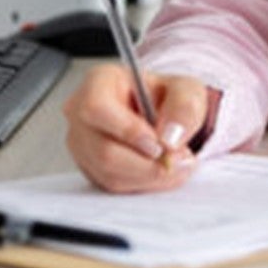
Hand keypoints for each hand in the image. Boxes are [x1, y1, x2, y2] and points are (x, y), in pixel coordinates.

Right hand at [62, 64, 216, 192]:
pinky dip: (143, 183)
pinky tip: (162, 171)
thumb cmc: (166, 97)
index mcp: (98, 82)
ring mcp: (81, 143)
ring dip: (149, 176)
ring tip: (177, 165)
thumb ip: (184, 106)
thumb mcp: (186, 90)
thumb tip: (169, 137)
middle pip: (103, 150)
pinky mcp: (90, 168)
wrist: (163, 115)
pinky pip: (113, 185)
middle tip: (180, 160)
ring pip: (109, 173)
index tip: (159, 144)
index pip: (97, 108)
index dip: (128, 131)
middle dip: (147, 163)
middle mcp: (80, 113)